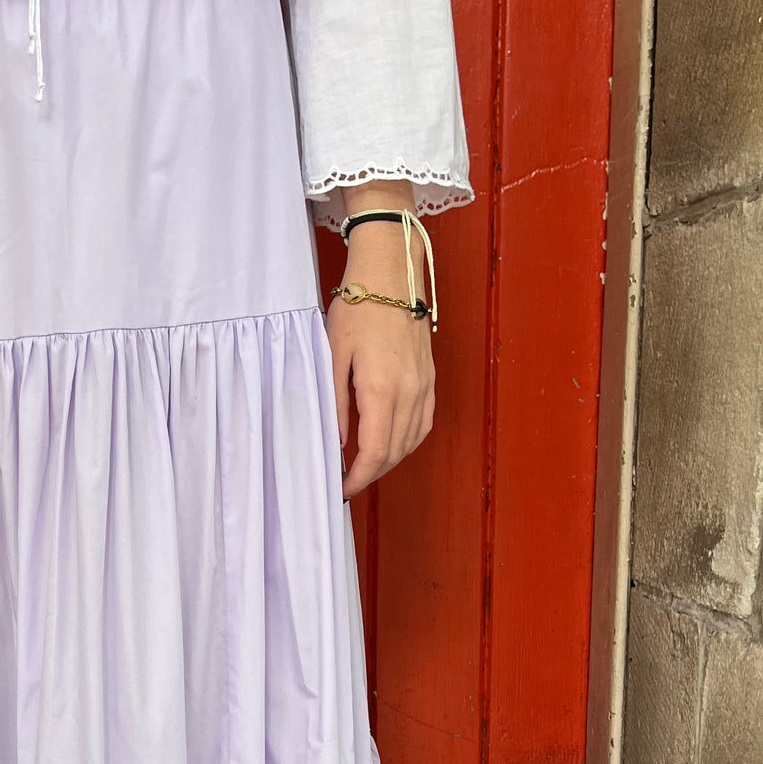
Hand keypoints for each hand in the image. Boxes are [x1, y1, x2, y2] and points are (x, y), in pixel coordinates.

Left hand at [328, 214, 435, 499]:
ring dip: (388, 461)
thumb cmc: (357, 307)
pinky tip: (388, 442)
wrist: (391, 273)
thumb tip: (338, 443)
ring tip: (362, 466)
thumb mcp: (332, 355)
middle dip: (370, 475)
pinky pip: (423, 424)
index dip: (358, 479)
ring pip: (411, 442)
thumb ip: (336, 403)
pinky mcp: (430, 378)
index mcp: (382, 389)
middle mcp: (410, 393)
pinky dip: (406, 442)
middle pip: (394, 454)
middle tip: (345, 482)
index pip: (374, 453)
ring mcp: (424, 386)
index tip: (341, 490)